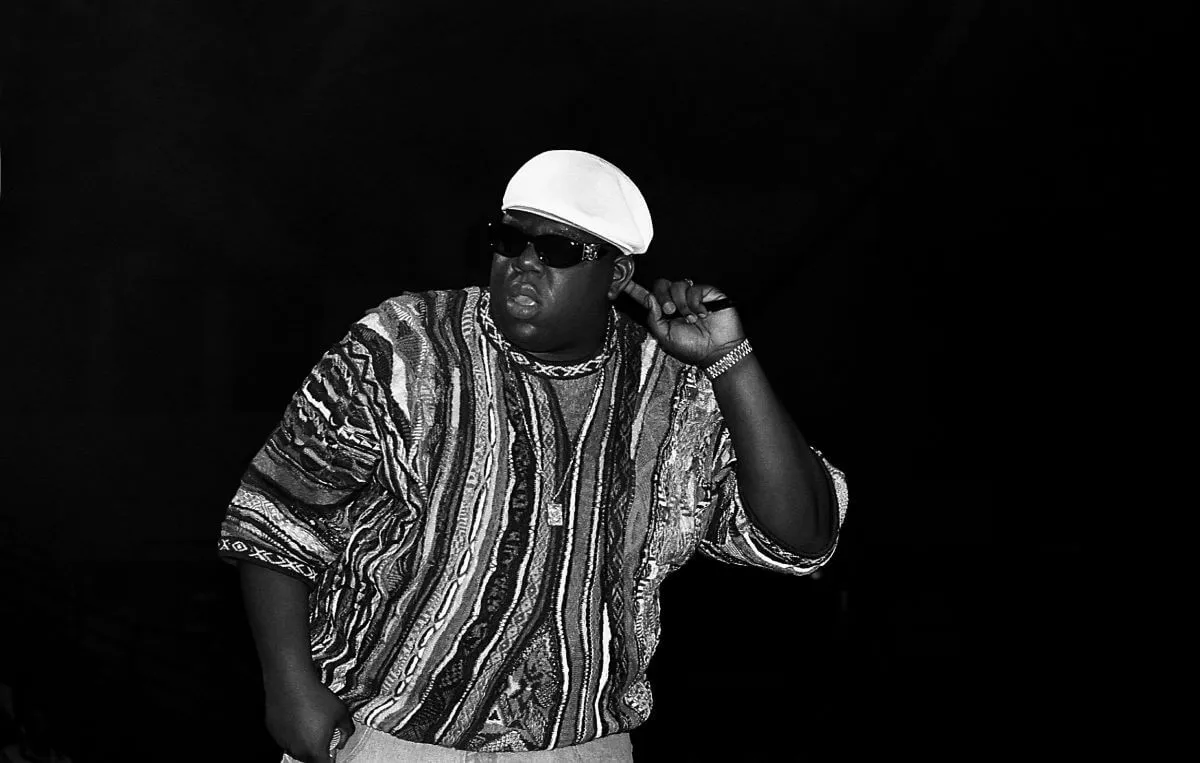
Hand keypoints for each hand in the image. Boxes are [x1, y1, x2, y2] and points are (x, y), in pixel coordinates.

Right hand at [264, 672, 353, 762]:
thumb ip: (347, 730)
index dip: (331, 759)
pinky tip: (298, 716)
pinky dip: (293, 732)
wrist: (291, 683)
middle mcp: (297, 750)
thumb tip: (344, 737)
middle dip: (319, 749)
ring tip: (310, 720)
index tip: (332, 752)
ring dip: (305, 740)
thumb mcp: (341, 713)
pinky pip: (286, 737)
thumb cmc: (315, 697)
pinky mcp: (274, 732)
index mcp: (315, 750)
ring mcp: (283, 742)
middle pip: (311, 758)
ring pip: (297, 748)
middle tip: (324, 732)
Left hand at [623, 278, 745, 365]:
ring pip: (677, 285)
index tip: (622, 281)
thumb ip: (654, 319)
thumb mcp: (666, 338)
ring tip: (691, 319)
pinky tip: (702, 314)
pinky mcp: (707, 293)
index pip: (647, 297)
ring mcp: (692, 296)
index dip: (634, 289)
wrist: (717, 352)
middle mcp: (677, 302)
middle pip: (661, 285)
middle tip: (670, 311)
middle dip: (663, 296)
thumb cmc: (693, 348)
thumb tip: (649, 299)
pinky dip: (695, 302)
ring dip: (682, 304)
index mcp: (664, 313)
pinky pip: (694, 288)